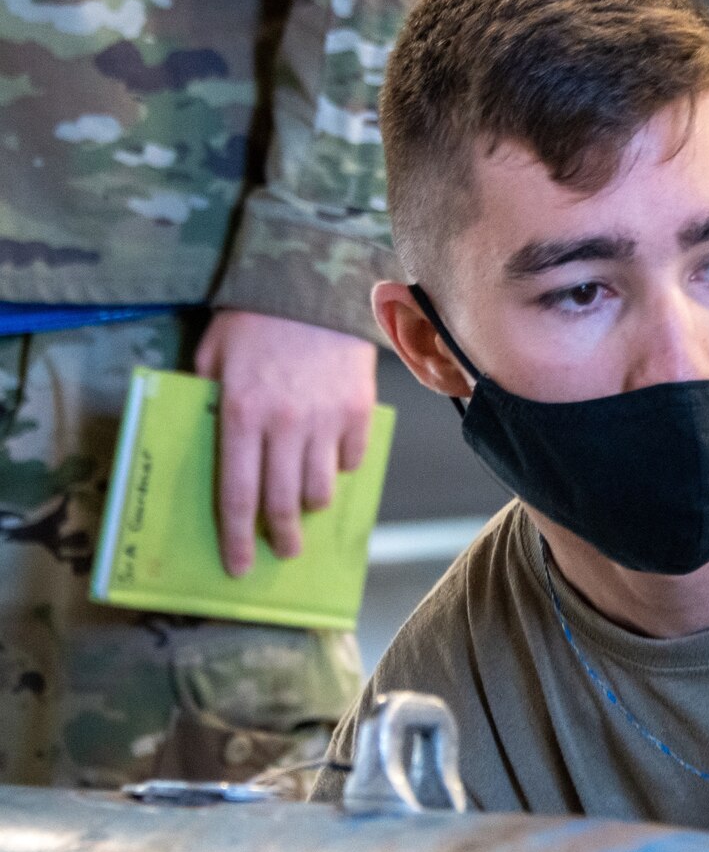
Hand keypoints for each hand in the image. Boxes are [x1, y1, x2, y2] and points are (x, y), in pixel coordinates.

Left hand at [195, 310, 376, 576]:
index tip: (237, 566)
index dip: (236, 538)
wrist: (310, 286)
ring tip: (305, 505)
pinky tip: (329, 460)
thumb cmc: (252, 321)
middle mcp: (284, 426)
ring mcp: (325, 421)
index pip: (237, 495)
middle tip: (281, 551)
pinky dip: (340, 467)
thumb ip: (208, 402)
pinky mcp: (357, 412)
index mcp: (240, 416)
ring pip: (320, 489)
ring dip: (310, 506)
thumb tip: (210, 445)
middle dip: (280, 537)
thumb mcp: (212, 357)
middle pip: (282, 503)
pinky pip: (350, 459)